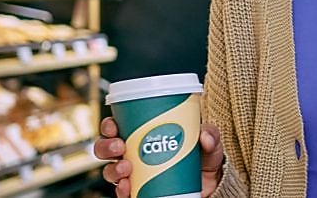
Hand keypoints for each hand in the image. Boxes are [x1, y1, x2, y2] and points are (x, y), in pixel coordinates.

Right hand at [94, 116, 226, 197]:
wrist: (210, 185)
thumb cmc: (202, 157)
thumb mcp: (209, 143)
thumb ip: (210, 134)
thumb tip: (204, 136)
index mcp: (141, 135)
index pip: (116, 128)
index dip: (108, 125)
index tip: (113, 125)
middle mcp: (132, 155)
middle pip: (105, 149)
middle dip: (106, 146)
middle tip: (119, 146)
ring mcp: (135, 176)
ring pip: (110, 171)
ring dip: (113, 169)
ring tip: (126, 167)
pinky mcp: (140, 193)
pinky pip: (123, 193)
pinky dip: (121, 191)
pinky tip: (127, 187)